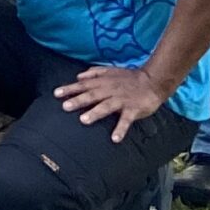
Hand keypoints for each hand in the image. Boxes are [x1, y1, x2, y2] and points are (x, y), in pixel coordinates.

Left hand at [54, 63, 168, 143]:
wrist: (153, 81)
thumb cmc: (129, 78)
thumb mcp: (110, 71)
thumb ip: (94, 73)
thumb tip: (78, 76)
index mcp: (103, 82)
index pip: (83, 85)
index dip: (70, 89)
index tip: (56, 93)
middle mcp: (110, 90)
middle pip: (92, 95)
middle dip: (78, 100)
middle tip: (65, 106)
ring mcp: (122, 100)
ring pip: (106, 106)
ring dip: (95, 113)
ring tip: (84, 120)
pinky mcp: (133, 109)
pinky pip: (126, 120)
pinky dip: (121, 129)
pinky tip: (115, 138)